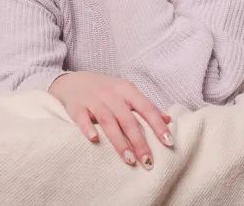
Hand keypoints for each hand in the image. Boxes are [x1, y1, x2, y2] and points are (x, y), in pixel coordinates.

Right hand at [49, 71, 173, 168]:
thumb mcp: (127, 93)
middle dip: (140, 142)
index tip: (168, 143)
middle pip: (128, 119)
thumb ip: (146, 106)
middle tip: (148, 161)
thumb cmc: (106, 90)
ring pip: (108, 121)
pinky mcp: (77, 107)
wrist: (74, 81)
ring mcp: (94, 100)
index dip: (158, 125)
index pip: (146, 108)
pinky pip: (82, 118)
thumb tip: (168, 120)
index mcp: (127, 90)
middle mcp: (112, 94)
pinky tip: (94, 140)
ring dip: (119, 142)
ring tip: (130, 160)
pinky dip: (87, 128)